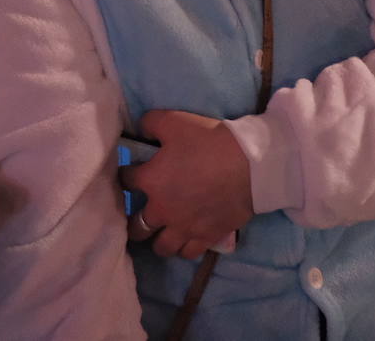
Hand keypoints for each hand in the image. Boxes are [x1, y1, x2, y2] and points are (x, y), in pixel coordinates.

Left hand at [121, 110, 253, 260]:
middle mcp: (162, 210)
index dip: (126, 175)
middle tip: (139, 214)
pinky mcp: (206, 237)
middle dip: (133, 221)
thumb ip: (150, 123)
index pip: (126, 180)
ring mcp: (184, 228)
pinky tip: (185, 240)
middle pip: (136, 226)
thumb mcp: (174, 121)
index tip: (130, 173)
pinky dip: (184, 248)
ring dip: (157, 239)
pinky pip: (188, 253)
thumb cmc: (208, 141)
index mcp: (151, 181)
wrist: (248, 164)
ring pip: (161, 247)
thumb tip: (142, 130)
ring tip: (161, 232)